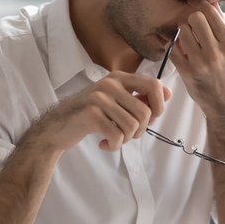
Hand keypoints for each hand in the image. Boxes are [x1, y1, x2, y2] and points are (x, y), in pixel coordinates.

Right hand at [36, 72, 170, 151]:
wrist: (56, 127)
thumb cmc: (89, 115)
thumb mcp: (116, 101)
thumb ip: (140, 97)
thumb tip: (168, 93)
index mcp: (119, 78)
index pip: (153, 85)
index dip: (159, 106)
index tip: (151, 118)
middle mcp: (110, 84)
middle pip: (145, 112)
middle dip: (141, 130)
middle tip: (127, 134)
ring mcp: (99, 98)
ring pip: (132, 126)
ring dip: (126, 139)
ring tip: (114, 138)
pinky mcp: (91, 114)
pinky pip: (117, 136)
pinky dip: (114, 145)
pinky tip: (104, 144)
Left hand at [170, 0, 224, 121]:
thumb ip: (221, 24)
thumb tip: (210, 1)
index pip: (209, 12)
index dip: (199, 4)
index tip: (194, 2)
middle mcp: (215, 52)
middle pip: (194, 18)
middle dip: (191, 19)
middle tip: (192, 25)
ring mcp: (200, 63)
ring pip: (182, 32)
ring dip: (182, 33)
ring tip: (188, 39)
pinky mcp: (187, 73)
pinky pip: (173, 49)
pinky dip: (175, 47)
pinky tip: (181, 49)